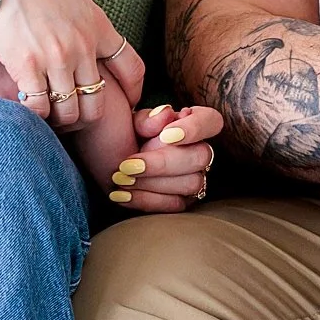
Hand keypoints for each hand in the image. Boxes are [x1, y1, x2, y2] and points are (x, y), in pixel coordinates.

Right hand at [0, 0, 125, 130]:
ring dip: (59, 119)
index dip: (133, 91)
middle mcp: (82, 47)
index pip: (132, 66)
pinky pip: (39, 107)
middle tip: (71, 116)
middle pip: (98, 102)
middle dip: (86, 116)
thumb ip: (85, 25)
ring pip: (69, 111)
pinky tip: (27, 107)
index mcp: (98, 27)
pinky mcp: (27, 66)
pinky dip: (35, 115)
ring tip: (47, 115)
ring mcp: (56, 58)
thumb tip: (86, 43)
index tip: (128, 101)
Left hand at [102, 104, 225, 212]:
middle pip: (201, 157)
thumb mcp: (129, 122)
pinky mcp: (182, 200)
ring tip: (120, 179)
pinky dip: (145, 200)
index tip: (165, 135)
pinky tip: (121, 195)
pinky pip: (175, 205)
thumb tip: (165, 114)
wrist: (109, 160)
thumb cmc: (123, 136)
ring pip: (191, 183)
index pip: (211, 121)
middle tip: (127, 164)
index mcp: (190, 124)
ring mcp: (193, 178)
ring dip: (152, 183)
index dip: (194, 128)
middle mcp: (198, 151)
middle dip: (163, 163)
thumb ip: (146, 118)